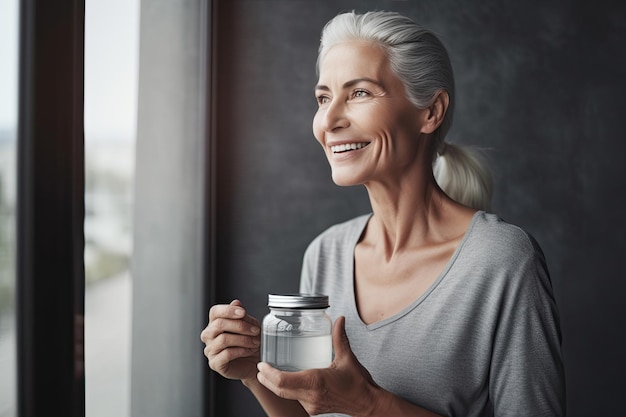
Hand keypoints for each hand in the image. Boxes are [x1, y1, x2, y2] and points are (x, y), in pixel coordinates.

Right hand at [201, 300, 260, 381]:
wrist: (254, 363)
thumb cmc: (250, 342)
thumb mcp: (249, 325)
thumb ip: (242, 315)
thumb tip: (236, 303)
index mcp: (215, 323)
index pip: (215, 312)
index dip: (228, 310)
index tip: (243, 312)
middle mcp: (209, 335)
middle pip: (219, 324)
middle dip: (241, 326)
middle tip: (256, 331)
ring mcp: (210, 350)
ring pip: (223, 339)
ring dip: (243, 340)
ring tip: (255, 342)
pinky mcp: (215, 363)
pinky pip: (226, 354)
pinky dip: (241, 351)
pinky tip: (249, 350)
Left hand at [256, 316, 381, 416]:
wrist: (366, 404)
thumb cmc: (358, 383)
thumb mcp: (347, 357)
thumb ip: (339, 337)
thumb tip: (339, 319)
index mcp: (315, 382)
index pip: (282, 381)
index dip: (268, 373)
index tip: (262, 363)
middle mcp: (310, 396)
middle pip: (279, 390)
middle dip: (266, 379)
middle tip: (261, 367)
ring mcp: (311, 405)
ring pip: (285, 395)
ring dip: (274, 384)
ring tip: (269, 371)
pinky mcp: (313, 409)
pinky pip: (294, 398)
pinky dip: (286, 389)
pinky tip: (286, 379)